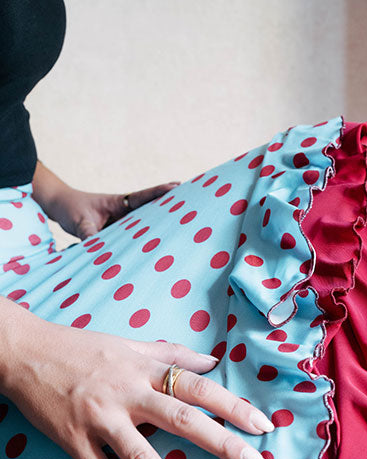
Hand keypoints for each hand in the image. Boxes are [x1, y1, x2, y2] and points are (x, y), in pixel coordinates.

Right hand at [1, 308, 273, 458]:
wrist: (25, 352)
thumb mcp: (130, 344)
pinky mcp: (73, 441)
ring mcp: (99, 420)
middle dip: (221, 443)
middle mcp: (126, 394)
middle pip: (180, 420)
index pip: (197, 388)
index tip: (263, 426)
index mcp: (143, 370)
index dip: (232, 406)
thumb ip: (172, 354)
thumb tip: (214, 361)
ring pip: (141, 457)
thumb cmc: (82, 348)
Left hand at [50, 181, 179, 239]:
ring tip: (186, 230)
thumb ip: (90, 236)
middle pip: (152, 210)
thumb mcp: (78, 222)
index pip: (143, 197)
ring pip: (146, 226)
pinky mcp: (119, 234)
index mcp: (118, 202)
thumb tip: (100, 252)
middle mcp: (125, 212)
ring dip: (162, 228)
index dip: (160, 193)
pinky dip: (145, 244)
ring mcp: (123, 223)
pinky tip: (159, 251)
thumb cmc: (70, 208)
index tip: (177, 187)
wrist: (60, 206)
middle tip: (195, 205)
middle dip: (171, 208)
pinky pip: (134, 239)